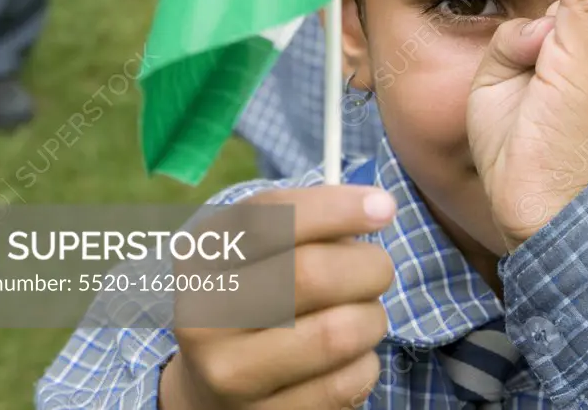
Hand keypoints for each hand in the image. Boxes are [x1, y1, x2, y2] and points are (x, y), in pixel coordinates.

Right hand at [160, 186, 396, 409]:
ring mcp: (230, 376)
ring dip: (372, 316)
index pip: (273, 219)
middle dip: (368, 265)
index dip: (337, 208)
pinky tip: (349, 355)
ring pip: (338, 333)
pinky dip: (367, 361)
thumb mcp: (259, 245)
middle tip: (378, 268)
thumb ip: (307, 219)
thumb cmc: (255, 290)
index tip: (385, 206)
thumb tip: (376, 208)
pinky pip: (348, 382)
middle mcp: (204, 317)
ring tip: (363, 312)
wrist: (211, 381)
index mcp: (202, 257)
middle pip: (312, 274)